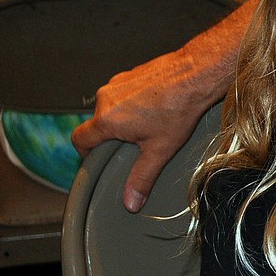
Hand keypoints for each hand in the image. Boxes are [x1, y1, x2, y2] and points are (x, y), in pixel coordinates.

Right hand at [71, 0, 257, 210]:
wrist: (196, 73)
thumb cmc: (179, 107)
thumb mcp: (160, 150)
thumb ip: (142, 178)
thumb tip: (130, 202)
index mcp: (106, 119)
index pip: (79, 139)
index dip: (86, 153)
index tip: (99, 160)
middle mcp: (106, 98)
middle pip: (98, 123)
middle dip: (112, 137)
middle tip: (134, 146)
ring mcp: (118, 82)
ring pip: (112, 107)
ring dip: (124, 119)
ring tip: (149, 126)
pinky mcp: (131, 73)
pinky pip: (125, 93)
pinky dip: (135, 103)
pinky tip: (156, 108)